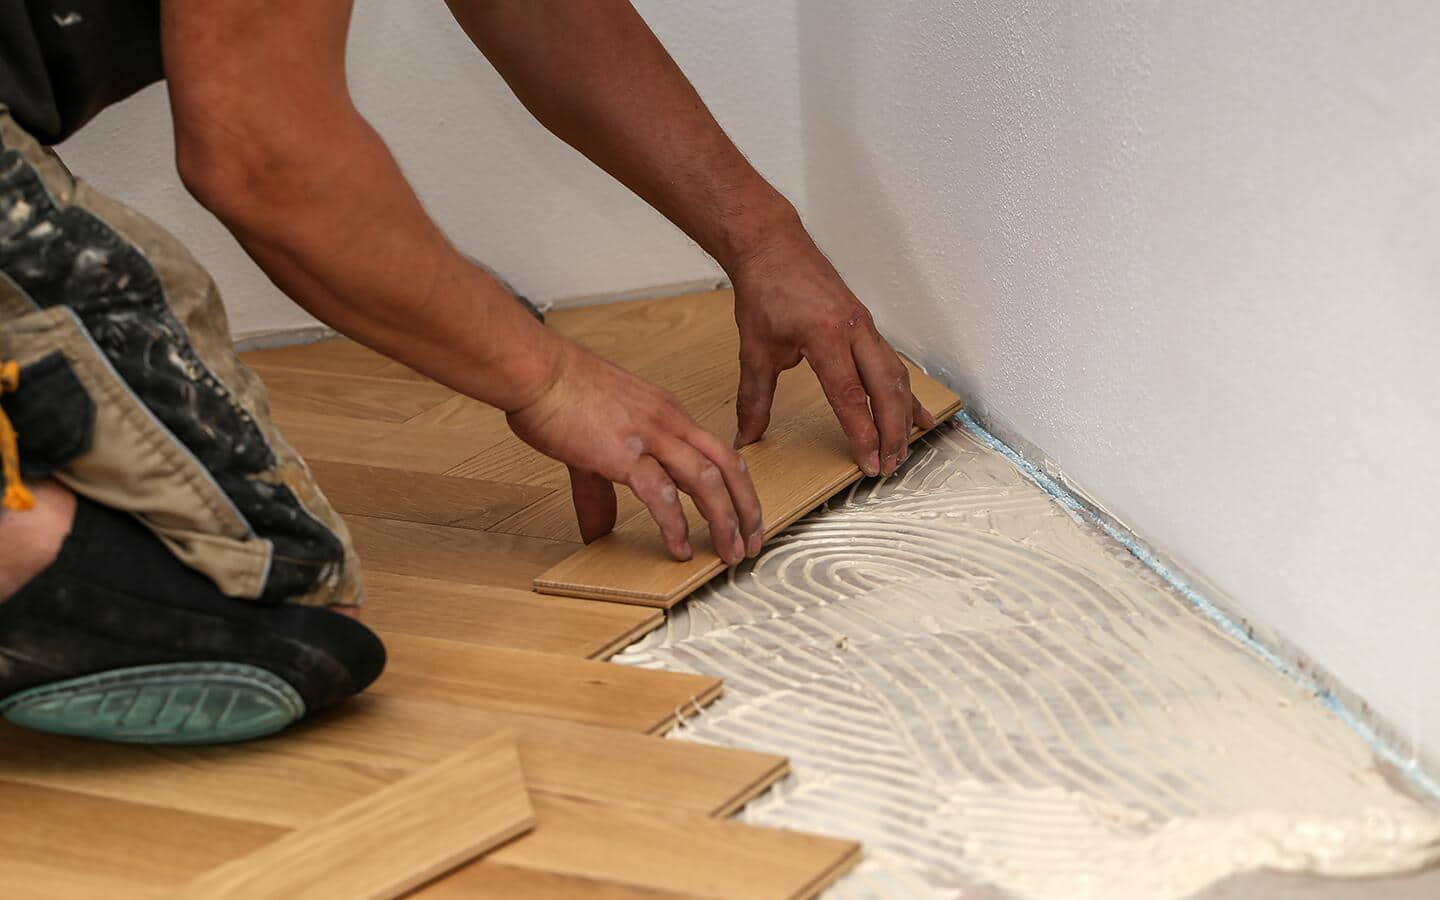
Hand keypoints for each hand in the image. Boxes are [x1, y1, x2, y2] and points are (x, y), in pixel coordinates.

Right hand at [507, 339, 763, 564]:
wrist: (535, 371)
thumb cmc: (560, 392)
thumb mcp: (594, 441)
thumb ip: (601, 489)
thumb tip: (599, 530)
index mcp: (668, 413)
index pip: (718, 451)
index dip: (738, 487)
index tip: (744, 516)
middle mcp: (669, 422)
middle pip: (728, 465)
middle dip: (747, 508)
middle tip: (753, 543)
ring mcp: (649, 436)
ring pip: (706, 481)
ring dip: (725, 521)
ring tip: (730, 553)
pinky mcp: (623, 454)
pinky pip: (661, 495)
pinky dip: (675, 525)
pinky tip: (679, 548)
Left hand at [730, 236, 934, 475]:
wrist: (774, 246)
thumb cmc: (765, 291)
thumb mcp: (755, 348)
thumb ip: (754, 397)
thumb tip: (746, 437)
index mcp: (825, 335)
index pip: (850, 395)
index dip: (861, 433)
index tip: (868, 463)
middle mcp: (854, 330)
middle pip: (885, 389)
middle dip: (891, 432)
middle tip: (890, 466)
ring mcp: (865, 326)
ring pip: (896, 377)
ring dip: (902, 416)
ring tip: (902, 451)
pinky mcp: (867, 326)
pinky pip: (893, 364)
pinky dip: (905, 394)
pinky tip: (917, 417)